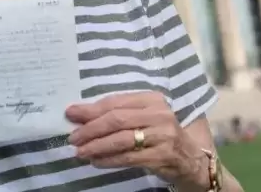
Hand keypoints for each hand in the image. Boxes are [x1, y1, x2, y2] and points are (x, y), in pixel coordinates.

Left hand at [66, 92, 207, 186]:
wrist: (189, 157)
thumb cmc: (159, 133)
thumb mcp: (143, 117)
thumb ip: (118, 114)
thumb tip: (80, 115)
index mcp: (152, 98)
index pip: (116, 102)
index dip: (91, 109)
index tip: (70, 114)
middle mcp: (159, 114)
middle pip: (117, 119)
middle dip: (91, 128)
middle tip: (73, 137)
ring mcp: (162, 135)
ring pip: (121, 139)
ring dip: (96, 146)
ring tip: (80, 151)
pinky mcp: (162, 155)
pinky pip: (129, 157)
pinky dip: (109, 159)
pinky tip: (96, 161)